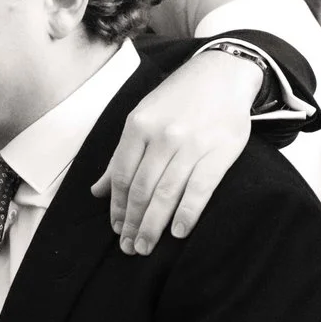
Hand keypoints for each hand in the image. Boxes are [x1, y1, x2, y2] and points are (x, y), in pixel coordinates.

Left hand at [89, 47, 261, 254]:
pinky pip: (200, 189)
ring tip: (146, 246)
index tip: (117, 229)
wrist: (222, 74)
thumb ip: (121, 155)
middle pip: (141, 189)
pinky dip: (187, 213)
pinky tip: (178, 231)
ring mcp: (192, 144)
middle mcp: (163, 135)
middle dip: (132, 223)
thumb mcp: (143, 117)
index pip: (121, 175)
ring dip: (153, 225)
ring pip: (167, 193)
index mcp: (139, 125)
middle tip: (129, 248)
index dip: (117, 207)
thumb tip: (98, 190)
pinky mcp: (220, 152)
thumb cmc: (179, 99)